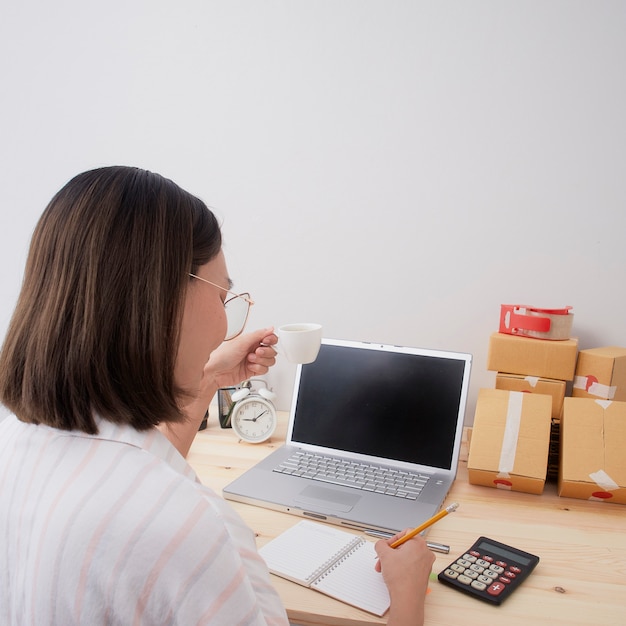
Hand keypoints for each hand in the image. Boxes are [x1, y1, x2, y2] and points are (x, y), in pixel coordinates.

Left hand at [161, 328, 277, 457]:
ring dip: (261, 361)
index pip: (269, 338)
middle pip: (272, 350)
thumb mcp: (241, 342)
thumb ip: (258, 335)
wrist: (213, 373)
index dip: (271, 340)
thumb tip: (271, 328)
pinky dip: (258, 369)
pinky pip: (264, 370)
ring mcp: (253, 361)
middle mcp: (253, 349)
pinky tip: (250, 367)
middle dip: (265, 352)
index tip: (267, 341)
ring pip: (269, 361)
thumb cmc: (221, 356)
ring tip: (249, 360)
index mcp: (251, 340)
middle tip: (256, 352)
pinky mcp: (252, 371)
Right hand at [374, 530, 434, 625]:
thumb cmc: (401, 577)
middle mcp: (425, 552)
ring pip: (407, 556)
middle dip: (391, 552)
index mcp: (419, 543)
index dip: (393, 539)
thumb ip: (380, 544)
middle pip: (405, 545)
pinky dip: (401, 568)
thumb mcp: (384, 555)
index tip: (386, 546)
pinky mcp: (424, 575)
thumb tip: (381, 544)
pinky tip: (393, 575)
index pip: (405, 533)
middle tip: (383, 559)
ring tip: (386, 569)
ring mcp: (426, 564)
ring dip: (394, 561)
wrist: (407, 599)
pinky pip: (411, 566)